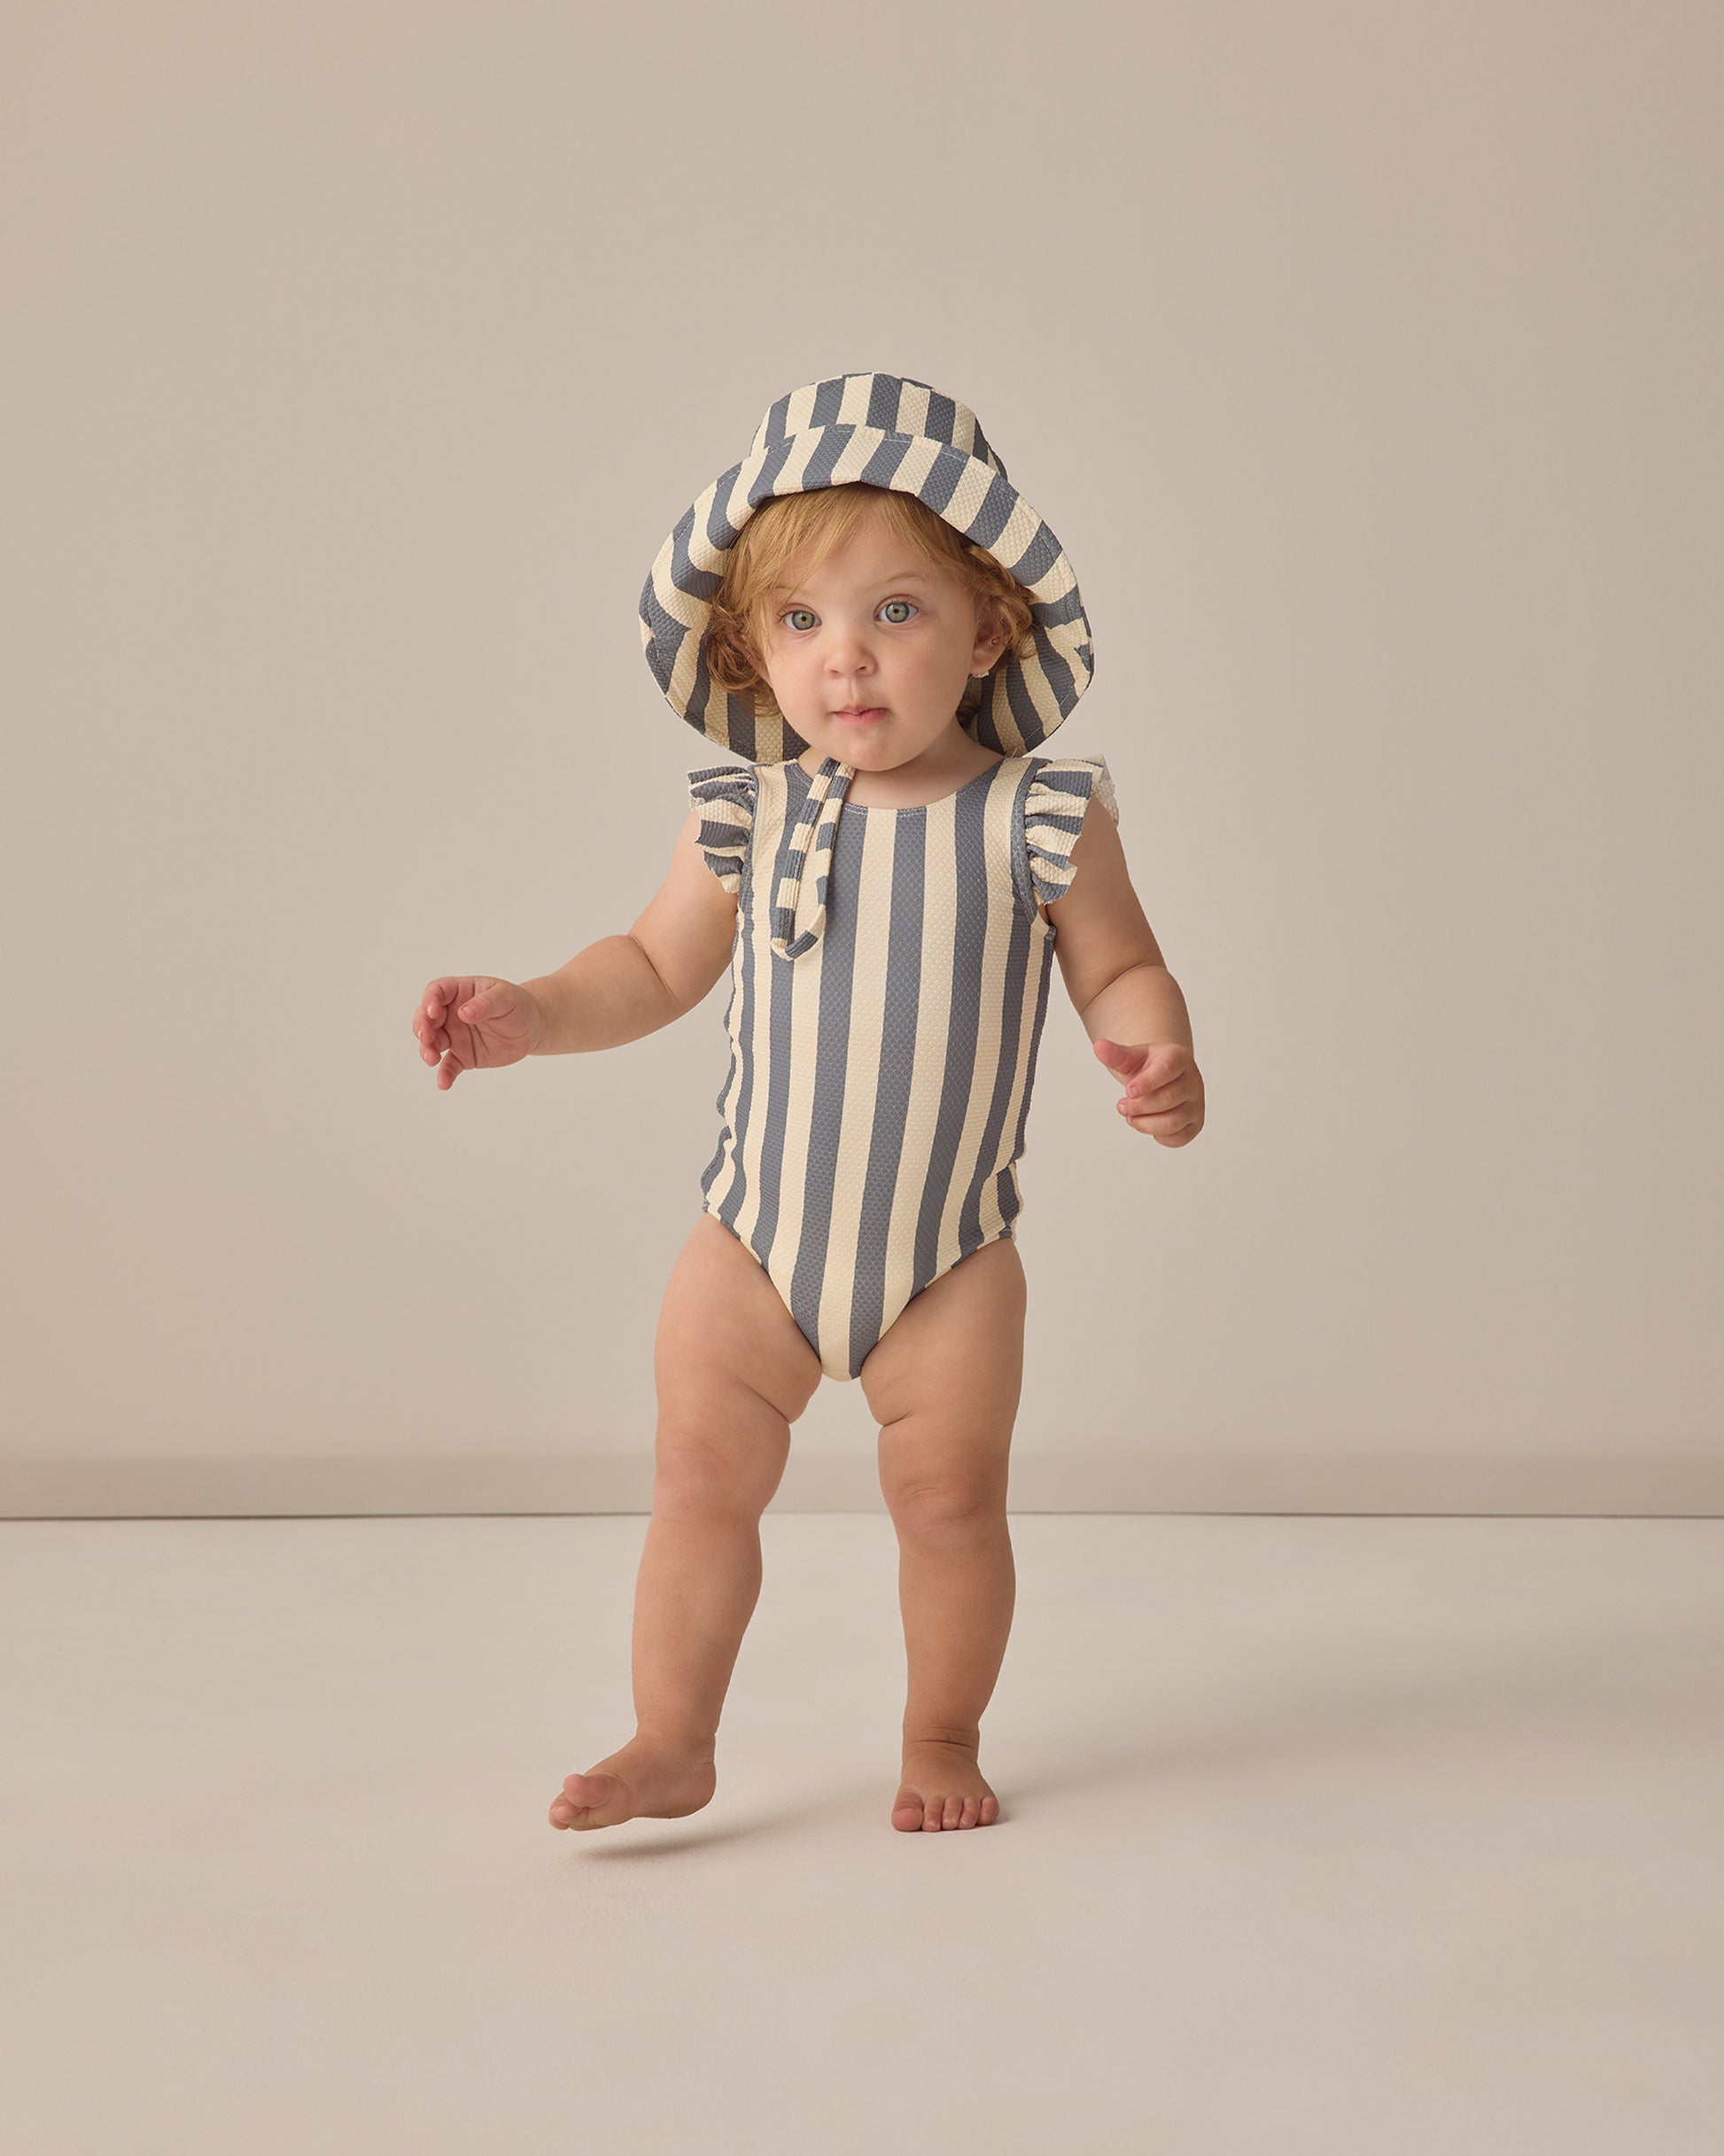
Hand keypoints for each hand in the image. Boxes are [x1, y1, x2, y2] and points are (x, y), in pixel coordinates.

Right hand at [411, 976, 543, 1090]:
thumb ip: (486, 1003)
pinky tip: (444, 1082)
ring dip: (427, 1050)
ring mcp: (455, 1036)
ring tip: (432, 1059)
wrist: (531, 1028)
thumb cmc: (518, 1005)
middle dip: (421, 1027)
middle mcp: (452, 1013)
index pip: (436, 991)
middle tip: (425, 1037)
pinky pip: (449, 1066)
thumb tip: (464, 1013)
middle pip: (426, 1018)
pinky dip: (444, 1074)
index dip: (429, 1000)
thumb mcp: (506, 997)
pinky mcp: (463, 1056)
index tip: (433, 1012)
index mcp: (460, 992)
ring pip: (432, 1043)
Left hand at [1092, 1037, 1204, 1146]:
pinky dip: (1159, 1136)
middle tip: (1121, 1106)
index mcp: (1178, 1059)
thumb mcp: (1131, 1058)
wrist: (1164, 1077)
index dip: (1146, 1083)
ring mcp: (1197, 1103)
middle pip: (1167, 1099)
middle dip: (1139, 1107)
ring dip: (1146, 1124)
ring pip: (1174, 1122)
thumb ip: (1115, 1054)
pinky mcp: (1196, 1123)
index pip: (1166, 1071)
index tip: (1128, 1091)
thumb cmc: (1147, 1067)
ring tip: (1131, 1118)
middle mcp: (1193, 1081)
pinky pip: (1179, 1137)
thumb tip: (1098, 1046)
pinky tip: (1147, 1124)